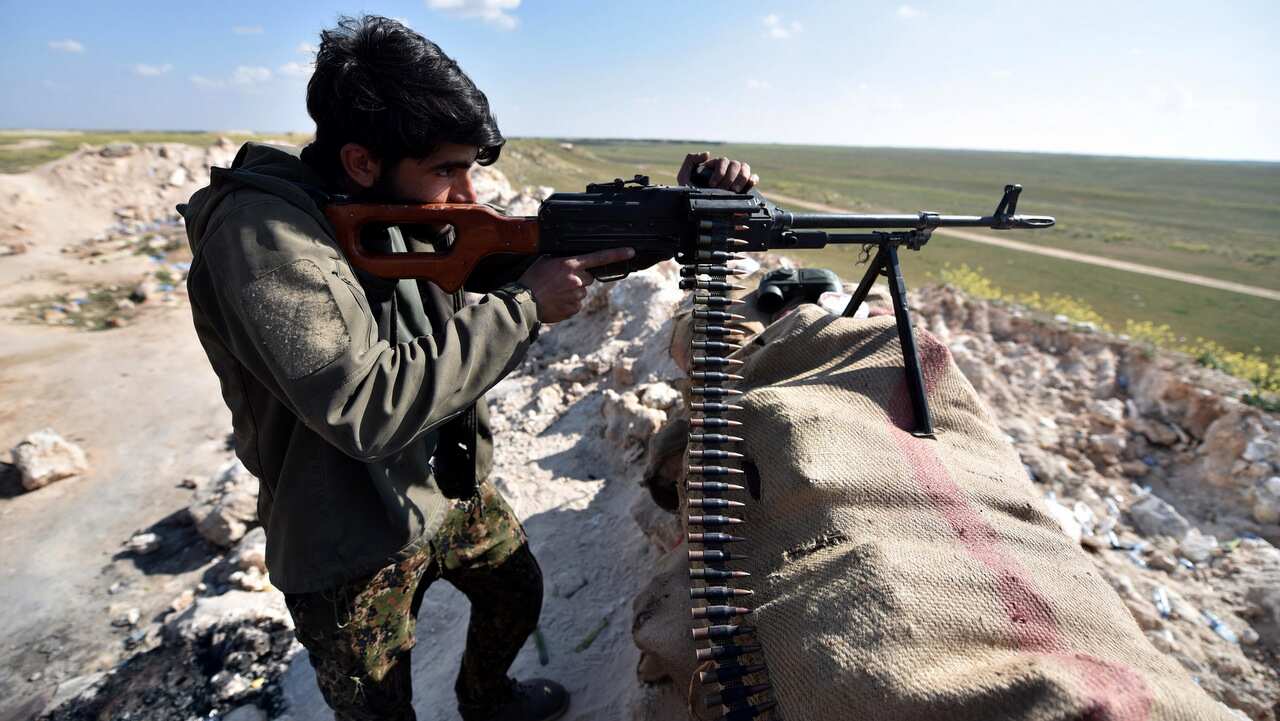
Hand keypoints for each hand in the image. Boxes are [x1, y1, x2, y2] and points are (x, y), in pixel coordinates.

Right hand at [517, 247, 635, 322]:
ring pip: (581, 292)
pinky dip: (568, 304)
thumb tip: (572, 263)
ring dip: (571, 292)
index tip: (630, 251)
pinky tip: (555, 302)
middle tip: (560, 282)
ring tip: (553, 293)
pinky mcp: (574, 309)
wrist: (523, 303)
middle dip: (578, 279)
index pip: (598, 257)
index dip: (616, 254)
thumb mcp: (545, 262)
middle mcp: (577, 279)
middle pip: (588, 278)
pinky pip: (576, 305)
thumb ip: (562, 261)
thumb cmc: (531, 280)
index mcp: (570, 264)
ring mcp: (577, 295)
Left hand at [677, 151, 758, 191]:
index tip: (712, 185)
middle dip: (729, 178)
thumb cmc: (689, 194)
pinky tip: (750, 185)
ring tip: (734, 191)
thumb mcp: (684, 177)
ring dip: (741, 178)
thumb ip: (690, 160)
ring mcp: (736, 178)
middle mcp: (726, 170)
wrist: (696, 212)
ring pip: (745, 168)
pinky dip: (753, 179)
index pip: (722, 161)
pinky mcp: (744, 187)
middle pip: (735, 164)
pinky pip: (753, 177)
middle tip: (724, 190)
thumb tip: (708, 153)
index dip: (719, 172)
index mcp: (714, 166)